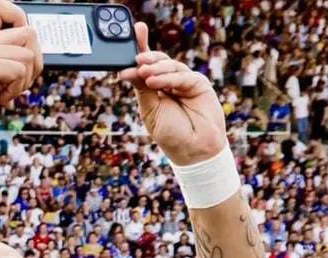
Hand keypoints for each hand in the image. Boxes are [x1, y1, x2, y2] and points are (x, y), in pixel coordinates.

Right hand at [0, 0, 42, 140]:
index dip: (19, 16)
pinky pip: (19, 71)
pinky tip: (1, 97)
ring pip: (28, 55)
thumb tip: (33, 46)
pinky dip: (15, 90)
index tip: (19, 45)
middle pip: (30, 33)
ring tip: (6, 90)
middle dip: (34, 62)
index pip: (0, 4)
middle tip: (17, 81)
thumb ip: (6, 55)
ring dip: (24, 80)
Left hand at [119, 23, 226, 164]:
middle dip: (147, 55)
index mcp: (155, 90)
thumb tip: (129, 70)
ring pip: (169, 67)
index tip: (133, 36)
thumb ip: (143, 90)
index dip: (140, 50)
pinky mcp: (197, 84)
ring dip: (155, 67)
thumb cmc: (171, 135)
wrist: (193, 151)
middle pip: (158, 62)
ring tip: (142, 71)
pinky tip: (154, 80)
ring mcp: (184, 82)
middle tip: (136, 58)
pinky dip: (167, 77)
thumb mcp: (151, 112)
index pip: (146, 67)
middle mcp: (169, 83)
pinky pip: (181, 77)